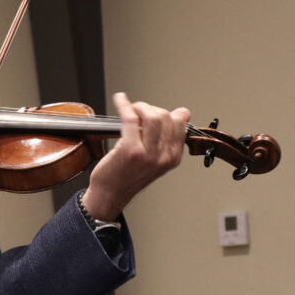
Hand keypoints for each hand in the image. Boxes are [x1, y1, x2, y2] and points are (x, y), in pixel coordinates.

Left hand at [81, 92, 189, 220]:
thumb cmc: (128, 176)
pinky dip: (124, 105)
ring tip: (131, 110)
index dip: (164, 113)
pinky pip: (131, 118)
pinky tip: (120, 100)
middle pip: (166, 117)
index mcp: (173, 157)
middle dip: (150, 109)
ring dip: (140, 107)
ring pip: (152, 116)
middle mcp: (163, 156)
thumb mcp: (156, 158)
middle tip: (137, 112)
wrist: (110, 194)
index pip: (179, 124)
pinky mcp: (130, 149)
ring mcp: (148, 153)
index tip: (151, 113)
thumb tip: (183, 113)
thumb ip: (168, 137)